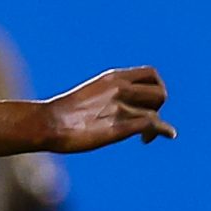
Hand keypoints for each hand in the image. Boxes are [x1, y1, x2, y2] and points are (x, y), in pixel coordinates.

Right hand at [41, 66, 174, 153]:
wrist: (47, 123)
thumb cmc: (62, 116)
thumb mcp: (90, 97)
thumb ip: (108, 98)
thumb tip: (113, 110)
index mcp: (113, 77)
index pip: (151, 74)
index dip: (155, 89)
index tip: (144, 105)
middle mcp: (120, 87)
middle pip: (159, 90)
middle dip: (158, 106)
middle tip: (145, 122)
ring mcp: (121, 105)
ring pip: (157, 107)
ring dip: (158, 122)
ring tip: (145, 137)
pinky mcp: (120, 125)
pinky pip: (152, 122)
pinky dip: (163, 130)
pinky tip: (163, 137)